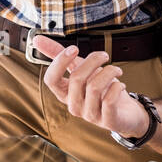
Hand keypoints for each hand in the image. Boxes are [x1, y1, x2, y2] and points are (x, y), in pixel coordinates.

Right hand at [31, 35, 148, 137]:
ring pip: (94, 87)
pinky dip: (117, 87)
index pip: (51, 80)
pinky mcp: (107, 121)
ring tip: (115, 70)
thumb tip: (37, 40)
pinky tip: (120, 85)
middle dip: (92, 60)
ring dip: (109, 72)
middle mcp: (74, 105)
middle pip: (76, 79)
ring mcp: (90, 115)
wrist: (125, 112)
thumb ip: (59, 55)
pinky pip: (109, 101)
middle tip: (104, 55)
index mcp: (64, 93)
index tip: (74, 48)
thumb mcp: (80, 69)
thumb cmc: (101, 89)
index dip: (60, 62)